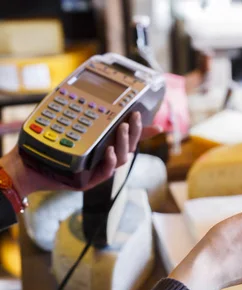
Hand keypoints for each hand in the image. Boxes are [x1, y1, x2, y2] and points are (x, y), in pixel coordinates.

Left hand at [0, 112, 160, 196]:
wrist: (31, 164)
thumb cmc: (53, 144)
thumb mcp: (76, 126)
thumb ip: (92, 117)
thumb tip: (102, 101)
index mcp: (106, 144)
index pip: (130, 137)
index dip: (142, 130)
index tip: (153, 122)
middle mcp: (106, 157)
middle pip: (129, 146)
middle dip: (134, 132)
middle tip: (132, 117)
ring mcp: (99, 169)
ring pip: (120, 158)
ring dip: (123, 143)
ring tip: (121, 128)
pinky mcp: (90, 180)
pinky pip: (105, 171)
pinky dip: (109, 161)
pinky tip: (108, 151)